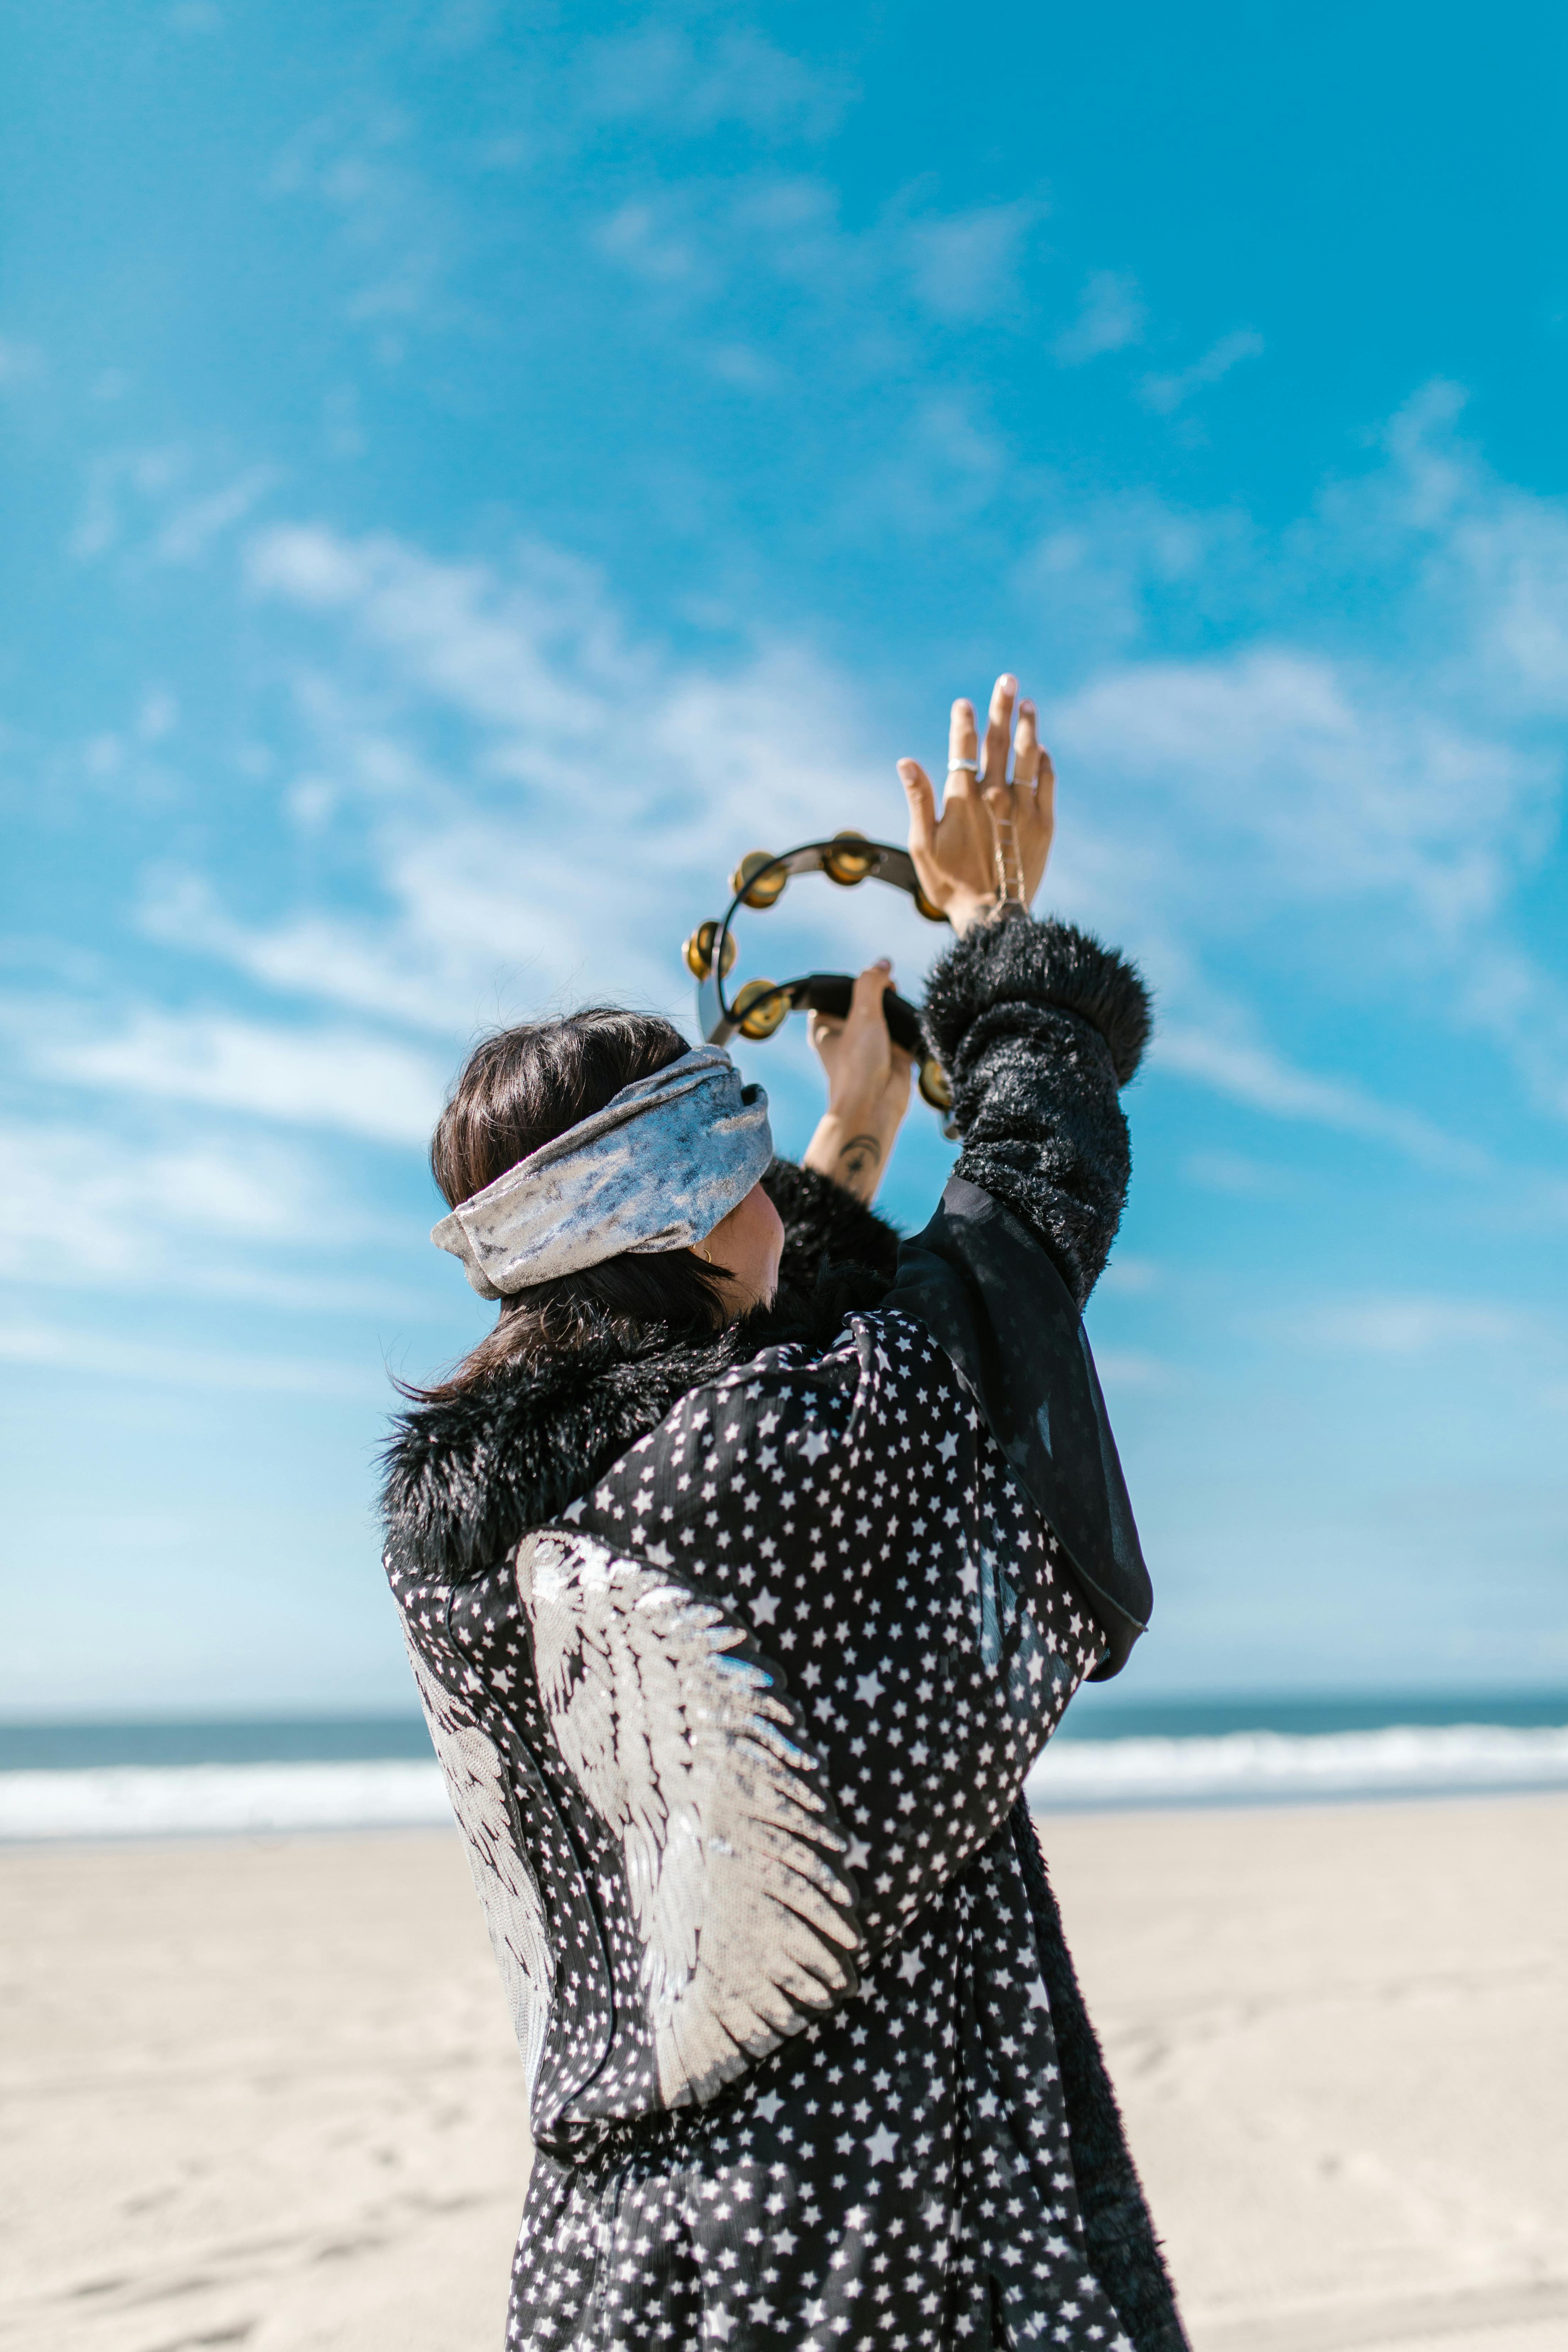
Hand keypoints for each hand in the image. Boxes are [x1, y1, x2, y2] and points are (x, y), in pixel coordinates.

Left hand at [801, 959, 913, 1203]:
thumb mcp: (862, 1014)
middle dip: (879, 994)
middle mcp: (846, 1034)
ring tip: (899, 1008)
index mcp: (825, 1025)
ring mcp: (869, 1044)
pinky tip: (912, 1022)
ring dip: (895, 1009)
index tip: (868, 980)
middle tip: (889, 989)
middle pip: (864, 1001)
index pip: (835, 993)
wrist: (876, 1105)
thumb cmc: (858, 1065)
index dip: (852, 982)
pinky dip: (908, 1025)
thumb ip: (871, 984)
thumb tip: (883, 962)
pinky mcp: (892, 1053)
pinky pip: (901, 1030)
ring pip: (884, 1015)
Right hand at [897, 672, 1054, 934]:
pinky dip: (1045, 763)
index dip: (963, 723)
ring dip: (1028, 727)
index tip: (965, 703)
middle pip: (998, 741)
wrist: (992, 917)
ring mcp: (1023, 808)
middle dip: (1001, 707)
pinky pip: (1047, 783)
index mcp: (964, 799)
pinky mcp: (1044, 824)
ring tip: (1028, 705)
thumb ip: (918, 799)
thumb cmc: (949, 883)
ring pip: (1028, 756)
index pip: (963, 748)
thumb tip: (906, 761)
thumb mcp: (923, 844)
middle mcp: (996, 796)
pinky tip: (1042, 749)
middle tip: (1008, 679)